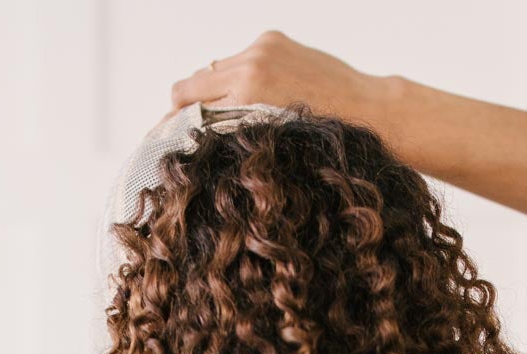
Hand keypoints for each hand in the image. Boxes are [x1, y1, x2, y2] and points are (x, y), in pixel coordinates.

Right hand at [162, 30, 383, 129]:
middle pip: (192, 82)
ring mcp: (261, 48)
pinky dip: (237, 77)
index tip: (159, 137)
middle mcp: (251, 64)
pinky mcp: (272, 39)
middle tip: (178, 130)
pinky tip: (250, 99)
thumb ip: (231, 129)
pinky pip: (238, 59)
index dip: (169, 123)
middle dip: (183, 106)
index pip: (187, 101)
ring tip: (220, 119)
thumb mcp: (268, 142)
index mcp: (247, 94)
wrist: (367, 110)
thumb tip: (199, 129)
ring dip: (212, 92)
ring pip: (214, 69)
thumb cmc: (324, 139)